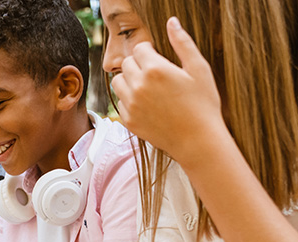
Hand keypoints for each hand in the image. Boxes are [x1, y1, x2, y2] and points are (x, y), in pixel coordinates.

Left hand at [111, 17, 224, 165]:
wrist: (198, 141)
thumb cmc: (203, 104)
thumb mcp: (199, 69)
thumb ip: (183, 43)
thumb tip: (172, 21)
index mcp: (155, 69)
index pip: (140, 49)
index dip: (150, 52)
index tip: (159, 59)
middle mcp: (138, 86)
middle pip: (127, 64)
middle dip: (138, 65)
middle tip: (155, 74)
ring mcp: (131, 104)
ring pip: (118, 82)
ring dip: (129, 81)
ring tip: (148, 88)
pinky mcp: (128, 120)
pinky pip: (120, 102)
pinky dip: (129, 100)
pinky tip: (147, 105)